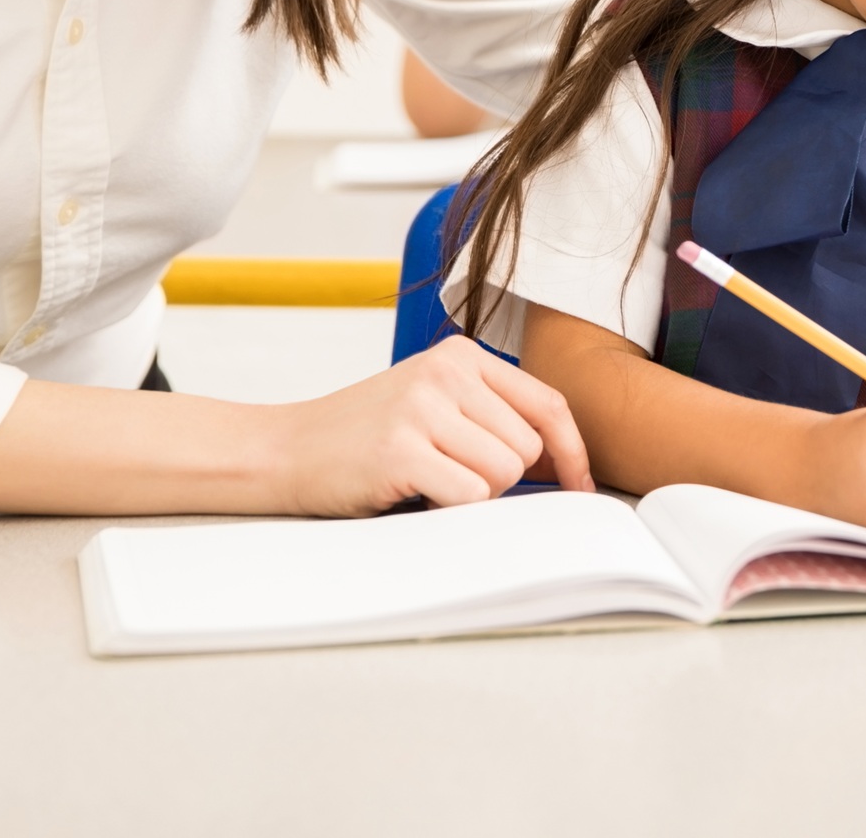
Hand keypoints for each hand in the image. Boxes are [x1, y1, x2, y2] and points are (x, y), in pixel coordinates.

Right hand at [267, 339, 594, 515]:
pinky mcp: (402, 448)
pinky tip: (413, 494)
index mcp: (461, 355)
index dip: (572, 452)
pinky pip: (469, 495)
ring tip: (428, 482)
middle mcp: (446, 371)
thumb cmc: (363, 436)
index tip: (580, 487)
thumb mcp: (432, 404)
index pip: (548, 404)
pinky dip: (450, 509)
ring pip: (503, 473)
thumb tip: (561, 465)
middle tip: (450, 477)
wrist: (285, 450)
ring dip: (473, 494)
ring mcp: (422, 406)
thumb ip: (490, 417)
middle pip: (528, 448)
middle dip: (501, 479)